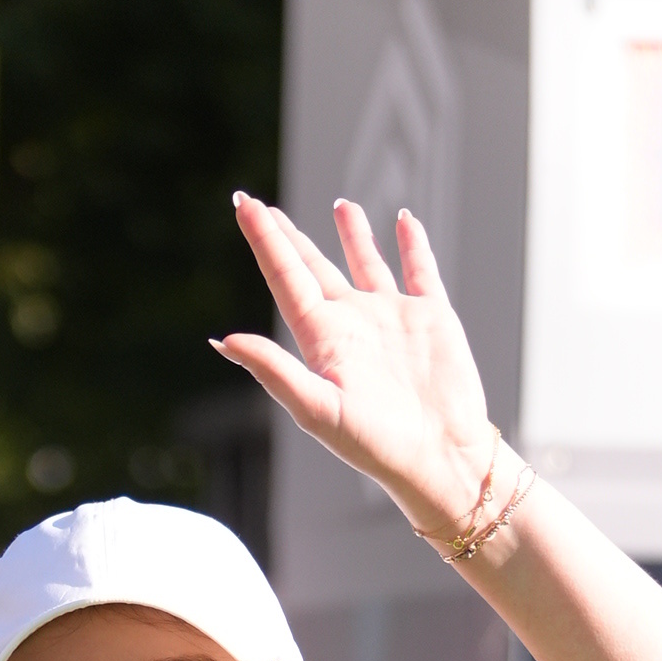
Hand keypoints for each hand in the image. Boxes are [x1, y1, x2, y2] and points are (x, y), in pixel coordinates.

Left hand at [212, 193, 496, 539]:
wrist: (440, 457)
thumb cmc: (376, 444)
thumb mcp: (318, 408)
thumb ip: (272, 370)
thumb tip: (222, 340)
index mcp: (321, 341)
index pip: (285, 278)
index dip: (263, 240)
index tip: (242, 203)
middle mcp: (352, 324)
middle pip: (312, 268)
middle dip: (288, 237)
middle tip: (262, 207)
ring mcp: (391, 318)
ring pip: (365, 263)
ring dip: (352, 234)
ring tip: (340, 204)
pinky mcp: (431, 317)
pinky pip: (419, 270)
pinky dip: (413, 244)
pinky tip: (403, 221)